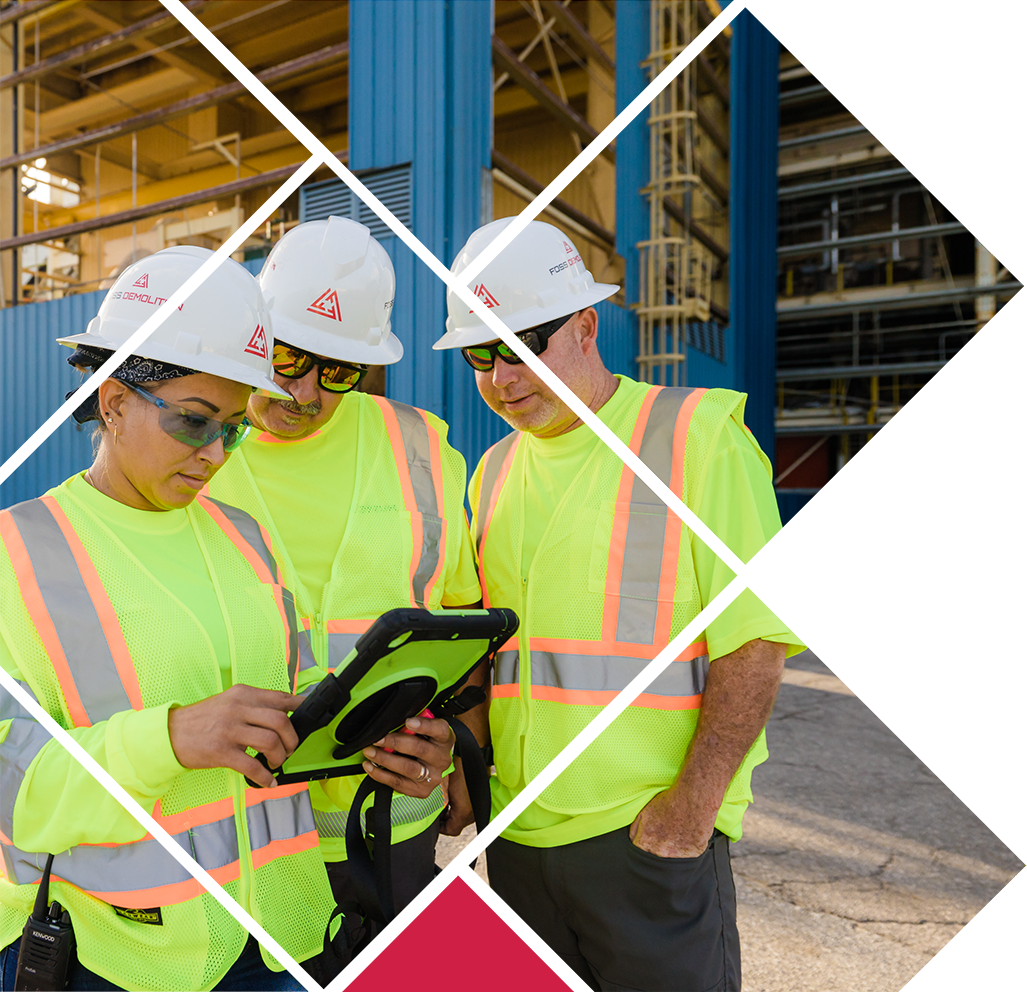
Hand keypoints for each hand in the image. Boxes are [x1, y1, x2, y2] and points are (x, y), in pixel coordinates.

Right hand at [168, 684, 304, 788]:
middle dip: (292, 738)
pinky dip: (265, 777)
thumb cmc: (201, 719)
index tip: (309, 716)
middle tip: (289, 748)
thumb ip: (253, 705)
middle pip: (281, 721)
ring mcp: (230, 730)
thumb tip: (282, 715)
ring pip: (270, 742)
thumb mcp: (228, 702)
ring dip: (280, 757)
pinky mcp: (221, 752)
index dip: (300, 708)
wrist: (168, 733)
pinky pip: (252, 766)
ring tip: (276, 762)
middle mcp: (238, 708)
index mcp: (243, 694)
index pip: (281, 697)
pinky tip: (267, 781)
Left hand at [361, 716, 454, 798]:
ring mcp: (433, 777)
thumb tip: (391, 722)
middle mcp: (442, 759)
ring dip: (385, 759)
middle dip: (395, 742)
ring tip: (370, 752)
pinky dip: (381, 774)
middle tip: (378, 739)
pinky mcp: (422, 790)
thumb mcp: (424, 730)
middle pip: (420, 749)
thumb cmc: (425, 743)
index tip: (408, 721)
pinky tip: (370, 766)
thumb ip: (412, 726)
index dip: (424, 725)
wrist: (432, 766)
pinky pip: (398, 783)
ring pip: (408, 768)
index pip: (439, 730)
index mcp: (445, 739)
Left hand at [438, 758, 475, 835]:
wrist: (473, 756)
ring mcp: (480, 807)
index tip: (433, 820)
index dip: (439, 827)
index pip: (450, 830)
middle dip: (445, 820)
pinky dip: (460, 807)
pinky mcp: (482, 800)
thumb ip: (439, 804)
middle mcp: (474, 813)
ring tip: (444, 803)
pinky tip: (454, 796)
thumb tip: (431, 811)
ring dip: (453, 813)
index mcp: (464, 813)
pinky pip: (469, 810)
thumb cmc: (459, 769)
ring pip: (463, 818)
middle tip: (436, 811)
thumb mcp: (445, 787)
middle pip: (457, 825)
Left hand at [628, 787, 714, 858]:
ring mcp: (678, 856)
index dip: (646, 845)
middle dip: (659, 848)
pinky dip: (688, 847)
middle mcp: (661, 853)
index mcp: (646, 843)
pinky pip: (689, 855)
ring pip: (673, 858)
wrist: (692, 798)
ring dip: (674, 849)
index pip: (640, 853)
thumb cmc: (670, 802)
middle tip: (666, 835)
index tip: (652, 839)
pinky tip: (689, 834)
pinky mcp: (694, 854)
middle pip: (656, 857)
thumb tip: (632, 839)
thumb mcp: (644, 812)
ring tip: (678, 833)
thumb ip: (635, 829)